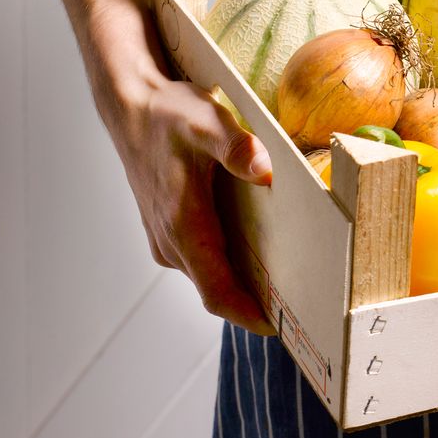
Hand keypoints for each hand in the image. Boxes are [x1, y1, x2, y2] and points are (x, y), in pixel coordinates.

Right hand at [115, 72, 276, 335]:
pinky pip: (205, 261)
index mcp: (183, 226)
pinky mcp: (170, 232)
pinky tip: (266, 254)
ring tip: (295, 285)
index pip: (216, 291)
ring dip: (245, 286)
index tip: (280, 328)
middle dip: (257, 304)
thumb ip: (235, 146)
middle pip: (218, 290)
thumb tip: (264, 170)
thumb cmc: (169, 115)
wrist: (131, 108)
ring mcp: (168, 240)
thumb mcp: (206, 121)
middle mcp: (172, 243)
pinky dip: (232, 266)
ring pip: (211, 276)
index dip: (247, 314)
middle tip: (306, 309)